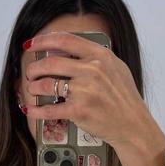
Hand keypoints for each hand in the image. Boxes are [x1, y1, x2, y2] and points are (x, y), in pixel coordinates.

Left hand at [23, 30, 154, 148]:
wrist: (133, 124)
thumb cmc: (125, 97)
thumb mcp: (116, 67)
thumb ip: (95, 56)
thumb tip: (69, 50)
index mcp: (100, 56)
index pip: (65, 40)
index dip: (43, 40)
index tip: (31, 44)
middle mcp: (92, 70)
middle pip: (50, 63)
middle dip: (34, 68)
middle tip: (30, 73)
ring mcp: (85, 91)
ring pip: (46, 84)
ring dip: (34, 87)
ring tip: (33, 89)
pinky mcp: (79, 111)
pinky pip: (49, 109)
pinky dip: (36, 110)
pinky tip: (31, 109)